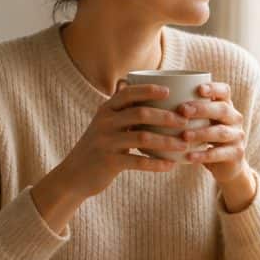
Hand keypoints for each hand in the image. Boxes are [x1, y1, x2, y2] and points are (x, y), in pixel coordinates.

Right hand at [55, 82, 194, 197]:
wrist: (74, 175)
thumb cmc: (97, 147)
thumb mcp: (103, 124)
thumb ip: (119, 108)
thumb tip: (133, 84)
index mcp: (105, 111)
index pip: (128, 93)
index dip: (149, 90)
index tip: (169, 92)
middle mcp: (104, 123)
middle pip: (140, 113)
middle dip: (166, 116)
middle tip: (185, 121)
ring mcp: (106, 142)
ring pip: (142, 137)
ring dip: (167, 141)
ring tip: (184, 144)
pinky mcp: (109, 162)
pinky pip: (138, 161)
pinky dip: (156, 164)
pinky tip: (171, 165)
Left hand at [179, 82, 256, 209]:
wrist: (225, 165)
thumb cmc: (203, 138)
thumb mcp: (197, 122)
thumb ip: (183, 111)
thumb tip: (147, 99)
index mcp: (225, 106)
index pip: (224, 91)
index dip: (213, 88)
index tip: (198, 88)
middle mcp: (235, 118)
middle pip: (222, 109)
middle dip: (202, 109)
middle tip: (182, 110)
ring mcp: (237, 136)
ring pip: (220, 132)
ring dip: (201, 133)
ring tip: (184, 135)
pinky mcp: (236, 154)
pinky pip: (220, 154)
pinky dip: (203, 155)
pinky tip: (189, 157)